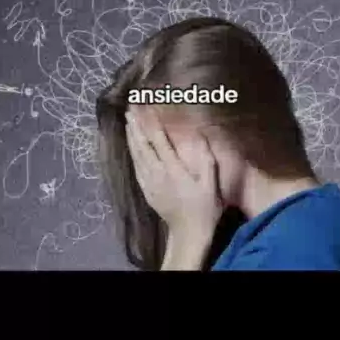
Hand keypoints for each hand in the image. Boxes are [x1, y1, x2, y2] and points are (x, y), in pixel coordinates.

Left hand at [125, 105, 223, 237]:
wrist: (188, 234)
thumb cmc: (205, 208)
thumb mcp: (211, 184)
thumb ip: (206, 159)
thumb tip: (200, 135)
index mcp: (173, 169)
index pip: (159, 139)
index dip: (151, 121)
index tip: (146, 106)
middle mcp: (157, 173)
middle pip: (143, 143)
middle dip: (136, 123)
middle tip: (130, 106)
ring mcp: (149, 181)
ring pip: (136, 153)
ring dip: (131, 134)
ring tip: (128, 118)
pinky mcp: (145, 189)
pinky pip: (135, 165)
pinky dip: (131, 150)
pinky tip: (130, 143)